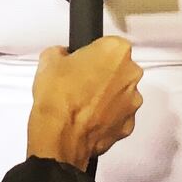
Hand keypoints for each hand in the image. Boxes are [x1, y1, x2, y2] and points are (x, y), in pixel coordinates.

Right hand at [27, 37, 143, 171]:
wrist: (60, 136)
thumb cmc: (58, 94)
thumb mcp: (49, 60)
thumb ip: (62, 52)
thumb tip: (63, 57)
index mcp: (116, 51)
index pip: (108, 45)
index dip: (92, 55)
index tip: (80, 65)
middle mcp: (131, 74)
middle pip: (119, 70)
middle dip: (104, 75)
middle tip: (80, 84)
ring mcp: (133, 102)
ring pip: (121, 94)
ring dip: (107, 98)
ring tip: (83, 106)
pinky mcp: (129, 126)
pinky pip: (118, 117)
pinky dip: (107, 118)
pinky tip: (88, 121)